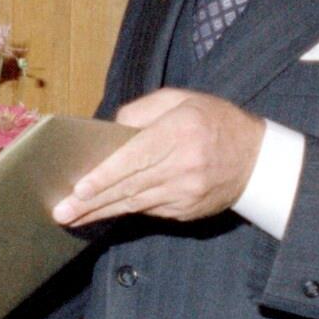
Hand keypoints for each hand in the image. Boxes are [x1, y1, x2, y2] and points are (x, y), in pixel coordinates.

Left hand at [51, 88, 265, 228]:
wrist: (258, 160)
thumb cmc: (214, 121)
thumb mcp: (181, 100)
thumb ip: (142, 111)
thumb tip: (110, 131)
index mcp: (179, 133)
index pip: (135, 158)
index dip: (105, 176)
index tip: (79, 188)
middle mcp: (182, 166)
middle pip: (129, 187)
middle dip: (91, 202)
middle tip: (61, 212)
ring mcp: (186, 193)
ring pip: (135, 204)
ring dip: (101, 212)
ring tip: (72, 218)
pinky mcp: (187, 211)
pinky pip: (149, 211)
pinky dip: (124, 212)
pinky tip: (102, 213)